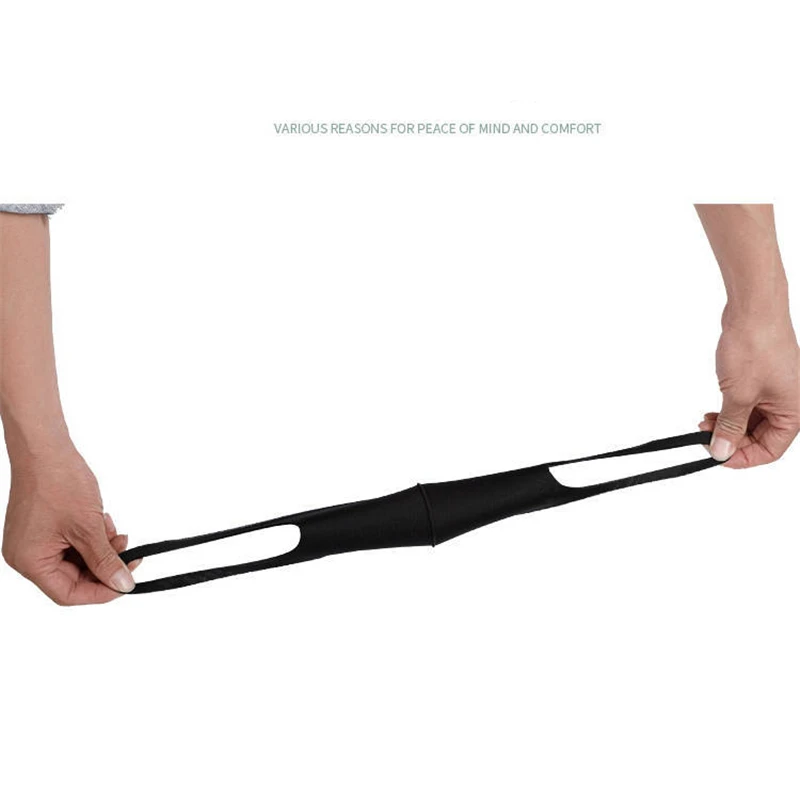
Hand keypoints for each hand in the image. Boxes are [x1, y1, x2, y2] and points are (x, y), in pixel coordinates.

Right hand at [2, 444, 139, 604]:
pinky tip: (103, 521)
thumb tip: (122, 584)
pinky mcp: (42, 528)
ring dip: (100, 549)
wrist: (46, 448)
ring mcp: (33, 541)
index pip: (68, 593)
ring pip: (76, 559)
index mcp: (30, 561)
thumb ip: (105, 560)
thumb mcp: (88, 527)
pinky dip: (90, 537)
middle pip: (73, 577)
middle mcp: (26, 556)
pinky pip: (70, 543)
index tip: (126, 582)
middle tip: (129, 554)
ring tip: (115, 532)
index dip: (101, 592)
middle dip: (104, 565)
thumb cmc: (58, 482)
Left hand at [700, 309, 799, 466]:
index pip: (770, 450)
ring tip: (705, 422)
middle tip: (705, 437)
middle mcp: (790, 403)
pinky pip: (748, 404)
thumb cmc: (755, 347)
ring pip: (752, 421)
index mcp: (794, 412)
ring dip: (728, 425)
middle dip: (732, 439)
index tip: (716, 456)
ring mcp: (777, 390)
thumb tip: (721, 452)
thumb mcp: (738, 396)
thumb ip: (730, 427)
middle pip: (761, 437)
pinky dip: (731, 410)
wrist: (754, 310)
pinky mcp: (764, 378)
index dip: (742, 458)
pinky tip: (713, 409)